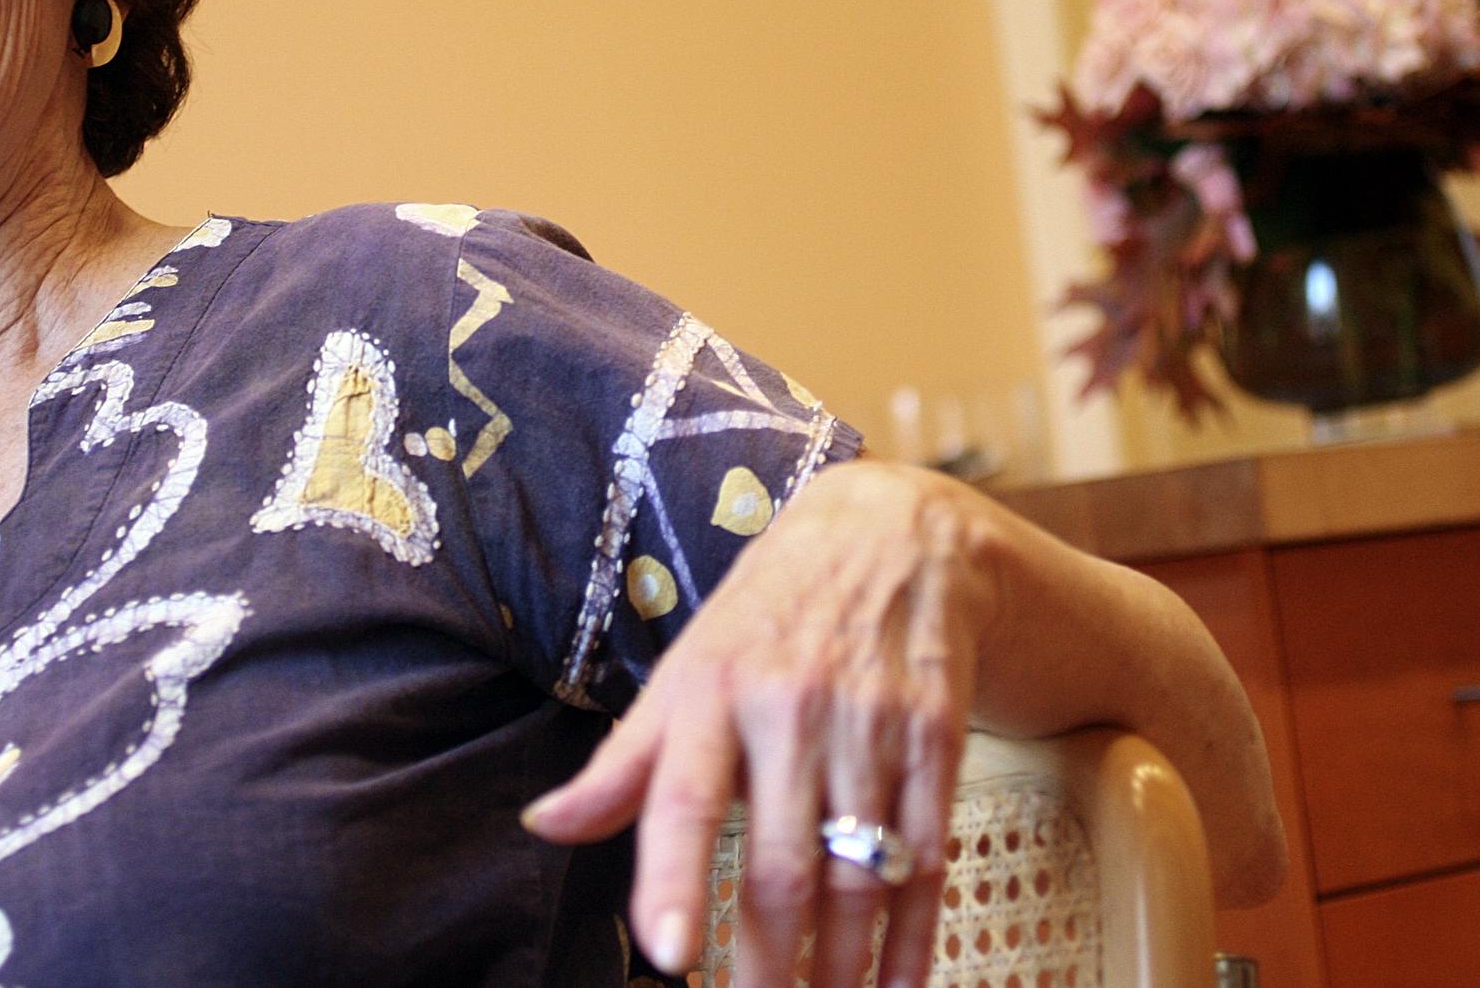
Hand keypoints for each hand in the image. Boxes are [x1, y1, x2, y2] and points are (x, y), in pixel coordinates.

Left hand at [521, 462, 1001, 987]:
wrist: (890, 536)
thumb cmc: (765, 618)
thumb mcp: (685, 670)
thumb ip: (623, 763)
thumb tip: (542, 825)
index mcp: (711, 691)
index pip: (684, 796)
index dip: (673, 879)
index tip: (668, 957)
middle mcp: (790, 708)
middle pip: (779, 862)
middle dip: (766, 962)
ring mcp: (870, 724)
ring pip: (856, 873)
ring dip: (842, 965)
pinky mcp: (937, 738)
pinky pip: (927, 857)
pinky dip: (914, 935)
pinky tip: (897, 985)